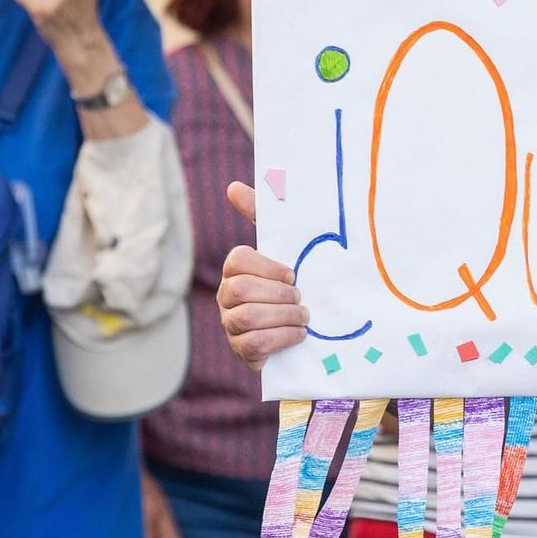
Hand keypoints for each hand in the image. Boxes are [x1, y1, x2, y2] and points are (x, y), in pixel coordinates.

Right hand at [218, 181, 308, 370]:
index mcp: (236, 268)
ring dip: (282, 316)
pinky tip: (299, 334)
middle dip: (277, 294)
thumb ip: (261, 215)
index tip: (292, 273)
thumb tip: (233, 187)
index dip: (267, 267)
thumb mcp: (284, 247)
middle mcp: (227, 295)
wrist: (309, 324)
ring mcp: (231, 324)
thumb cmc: (292, 280)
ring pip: (245, 317)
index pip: (238, 260)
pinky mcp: (242, 350)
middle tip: (301, 297)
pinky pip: (252, 344)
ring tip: (303, 316)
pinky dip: (281, 338)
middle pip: (240, 290)